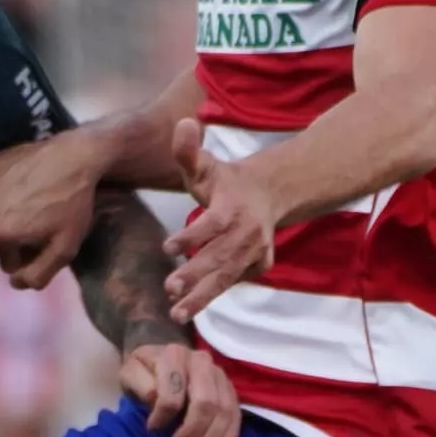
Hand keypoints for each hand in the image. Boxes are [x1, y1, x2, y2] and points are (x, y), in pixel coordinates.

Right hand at [0, 132, 100, 291]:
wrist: (73, 157)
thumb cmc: (72, 204)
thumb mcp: (65, 248)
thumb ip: (38, 275)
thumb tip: (13, 283)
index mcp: (2, 235)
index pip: (8, 260)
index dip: (27, 253)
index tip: (41, 238)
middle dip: (11, 234)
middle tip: (33, 217)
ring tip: (20, 201)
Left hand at [120, 334, 240, 436]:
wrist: (160, 360)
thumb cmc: (144, 371)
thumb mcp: (130, 372)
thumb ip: (139, 383)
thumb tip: (156, 398)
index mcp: (175, 355)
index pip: (173, 393)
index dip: (163, 416)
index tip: (152, 429)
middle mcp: (201, 361)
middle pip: (205, 403)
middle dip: (193, 430)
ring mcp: (219, 374)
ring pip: (223, 410)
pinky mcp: (229, 387)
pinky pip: (235, 412)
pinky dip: (230, 433)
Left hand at [168, 125, 277, 317]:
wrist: (267, 193)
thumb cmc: (224, 182)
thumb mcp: (204, 165)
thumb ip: (187, 149)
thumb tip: (183, 123)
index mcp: (233, 206)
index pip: (213, 224)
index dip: (192, 237)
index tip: (167, 248)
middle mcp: (248, 231)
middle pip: (220, 257)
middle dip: (195, 275)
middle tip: (169, 290)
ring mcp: (257, 250)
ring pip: (228, 277)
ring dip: (203, 296)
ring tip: (177, 314)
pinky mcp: (261, 264)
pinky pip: (236, 281)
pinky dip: (216, 294)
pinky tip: (193, 307)